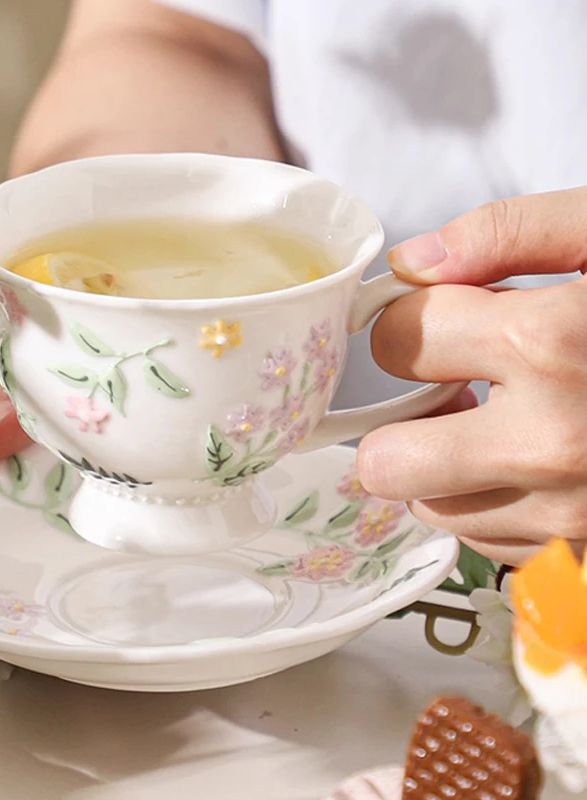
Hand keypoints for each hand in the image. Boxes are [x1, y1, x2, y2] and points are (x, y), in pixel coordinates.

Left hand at [358, 188, 586, 564]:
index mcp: (551, 343)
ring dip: (445, 464)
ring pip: (431, 508)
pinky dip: (492, 501)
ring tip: (504, 420)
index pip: (395, 340)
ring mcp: (575, 515)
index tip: (436, 316)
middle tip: (447, 386)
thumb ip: (510, 230)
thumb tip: (413, 260)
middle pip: (385, 462)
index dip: (407, 320)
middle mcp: (552, 443)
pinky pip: (488, 541)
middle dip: (399, 419)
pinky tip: (538, 460)